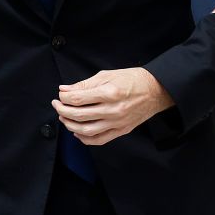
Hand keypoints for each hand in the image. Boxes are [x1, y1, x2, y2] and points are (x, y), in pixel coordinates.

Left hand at [52, 67, 173, 146]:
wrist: (156, 91)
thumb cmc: (133, 80)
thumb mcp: (108, 75)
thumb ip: (85, 84)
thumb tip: (65, 90)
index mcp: (110, 93)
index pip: (77, 99)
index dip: (64, 98)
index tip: (60, 95)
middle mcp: (113, 110)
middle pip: (79, 115)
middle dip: (62, 111)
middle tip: (57, 105)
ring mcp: (117, 123)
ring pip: (86, 130)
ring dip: (70, 125)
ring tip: (64, 118)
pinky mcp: (121, 131)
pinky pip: (99, 140)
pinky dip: (85, 139)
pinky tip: (77, 132)